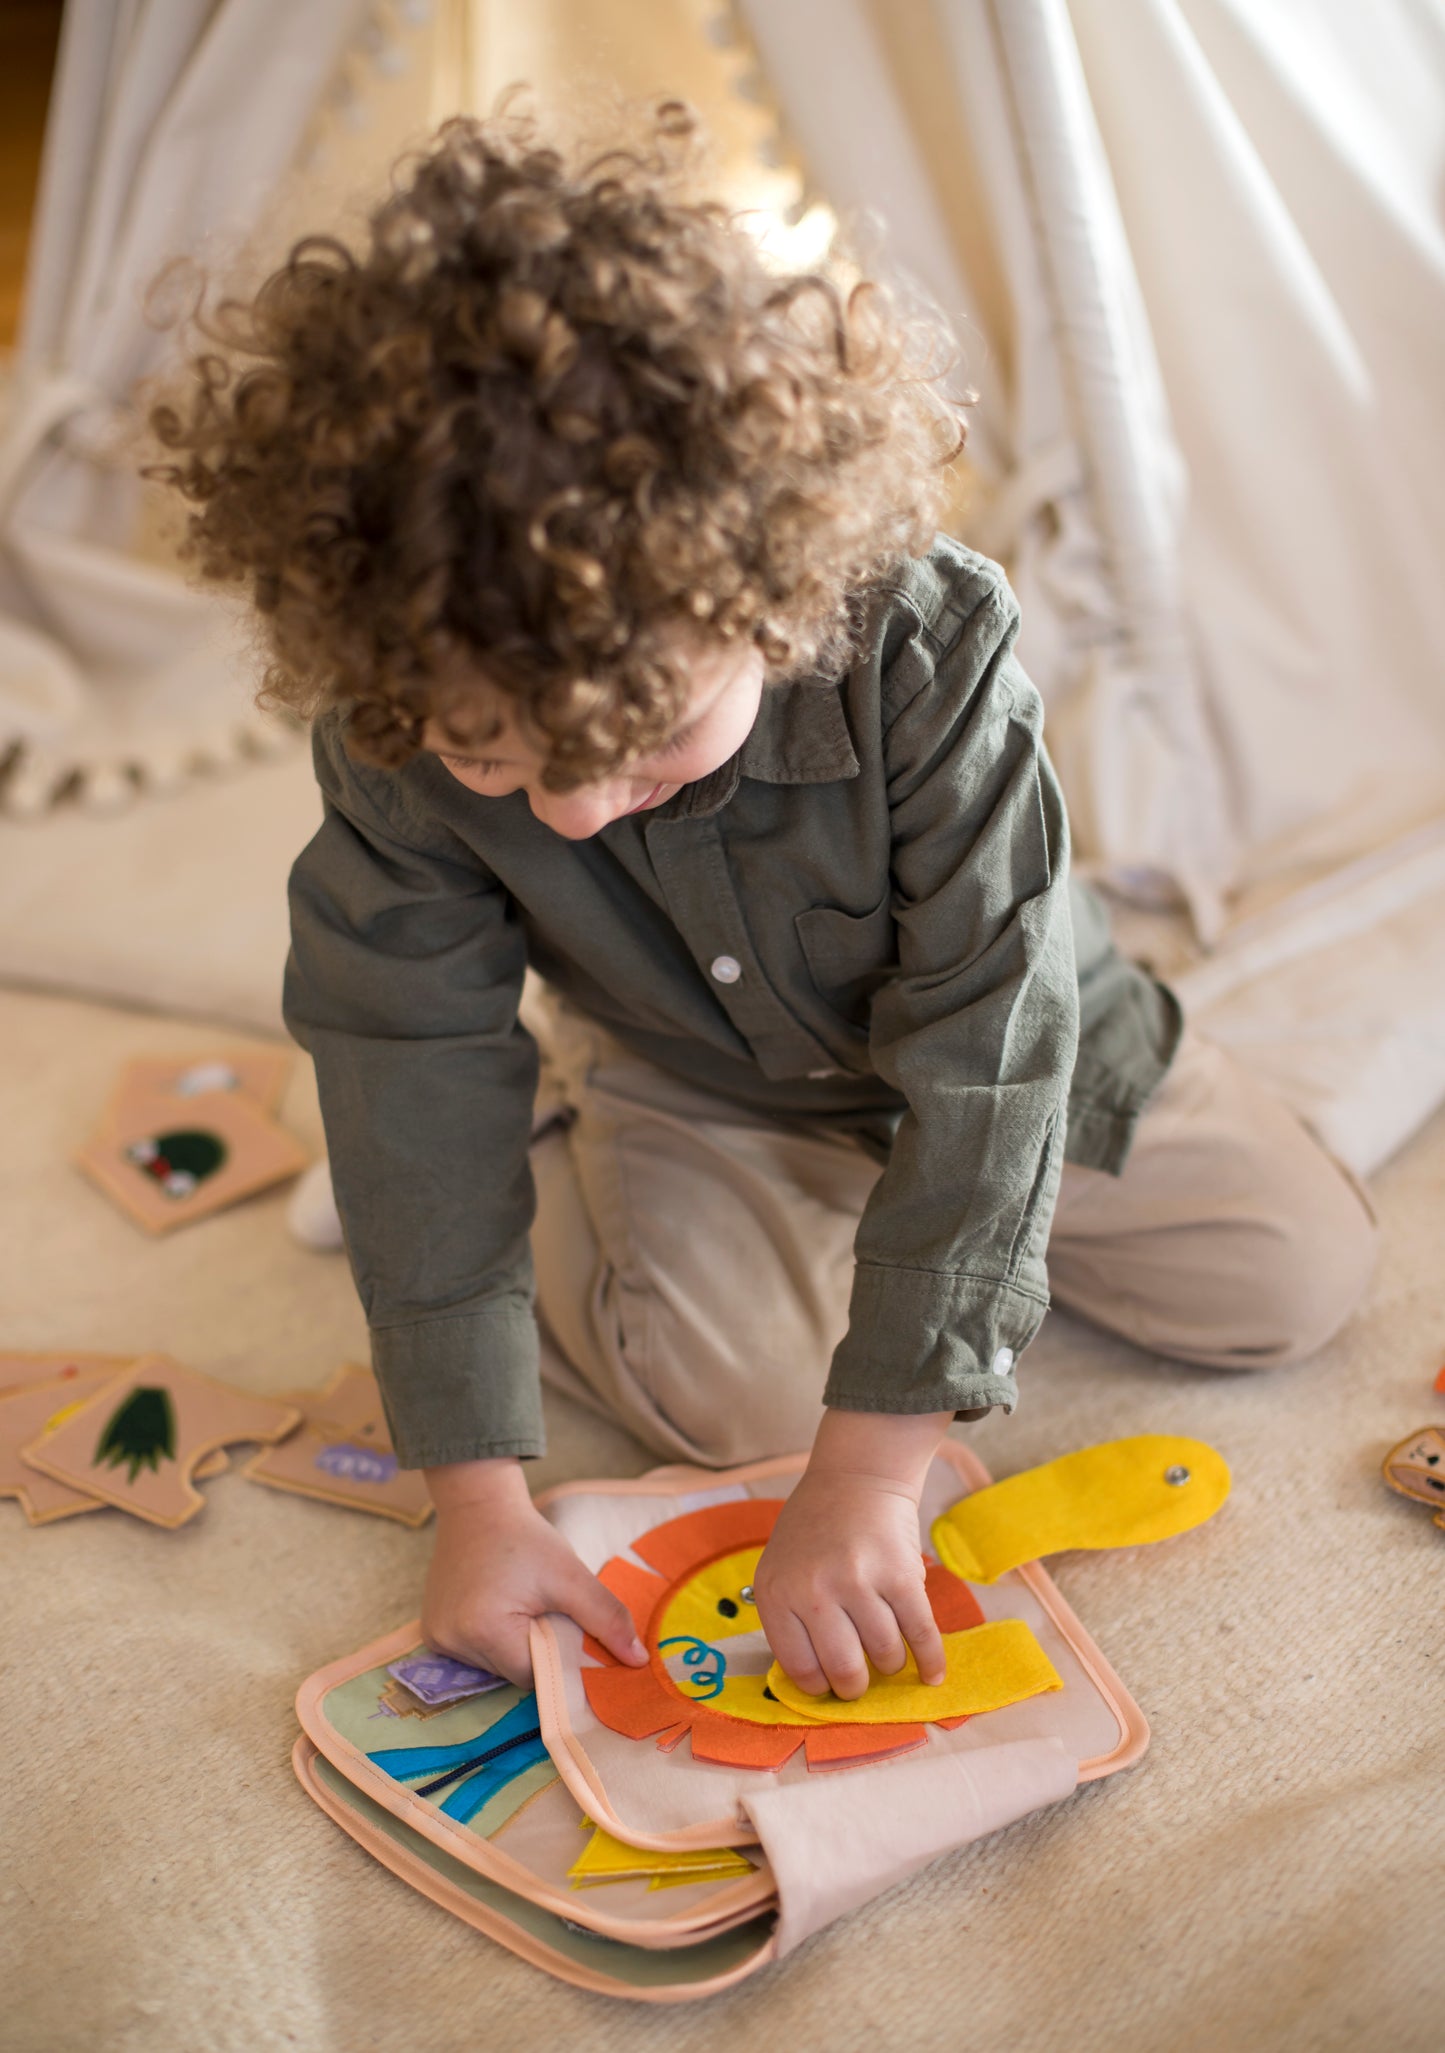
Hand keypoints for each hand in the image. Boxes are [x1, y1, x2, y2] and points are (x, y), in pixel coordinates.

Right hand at [421, 1457, 646, 1688]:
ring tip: (519, 1602)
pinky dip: (492, 1637)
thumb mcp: (572, 1576)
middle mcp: (451, 1641)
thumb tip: (639, 1661)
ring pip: (493, 1664)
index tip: (567, 1628)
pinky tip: (497, 1604)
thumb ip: (606, 1619)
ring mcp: (436, 1637)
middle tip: (544, 1610)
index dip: (558, 1656)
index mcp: (483, 1631)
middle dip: (536, 1649)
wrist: (478, 1505)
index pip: (534, 1675)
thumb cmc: (527, 1538)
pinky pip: (474, 1651)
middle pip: (512, 1673)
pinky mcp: (431, 1630)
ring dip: (513, 1644)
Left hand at [752, 1408, 953, 1699]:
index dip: (819, 1686)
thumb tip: (814, 1680)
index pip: (799, 1667)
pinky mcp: (901, 1575)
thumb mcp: (780, 1567)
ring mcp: (859, 1582)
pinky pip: (921, 1634)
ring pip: (885, 1655)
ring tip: (887, 1655)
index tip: (830, 1686)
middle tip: (861, 1682)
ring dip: (890, 1664)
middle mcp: (814, 1591)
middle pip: (844, 1670)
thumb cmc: (815, 1528)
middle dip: (856, 1687)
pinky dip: (930, 1661)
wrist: (856, 1476)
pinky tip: (931, 1675)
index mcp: (777, 1593)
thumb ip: (789, 1618)